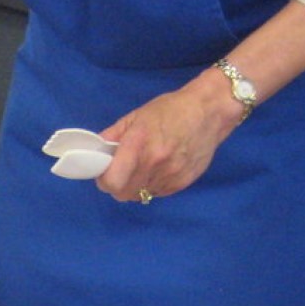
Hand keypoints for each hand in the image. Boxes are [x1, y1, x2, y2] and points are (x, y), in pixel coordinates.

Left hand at [95, 73, 240, 203]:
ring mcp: (169, 175)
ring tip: (143, 167)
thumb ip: (113, 136)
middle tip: (121, 171)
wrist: (210, 111)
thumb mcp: (136, 117)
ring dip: (135, 186)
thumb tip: (95, 151)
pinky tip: (158, 169)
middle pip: (122, 193)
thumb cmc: (170, 110)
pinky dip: (151, 186)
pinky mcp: (181, 183)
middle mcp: (154, 163)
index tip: (105, 172)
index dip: (104, 180)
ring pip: (139, 195)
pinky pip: (156, 194)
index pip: (111, 182)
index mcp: (139, 144)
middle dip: (117, 185)